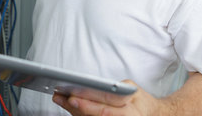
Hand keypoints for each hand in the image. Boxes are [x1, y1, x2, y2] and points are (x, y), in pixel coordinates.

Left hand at [52, 80, 171, 115]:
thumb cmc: (141, 102)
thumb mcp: (133, 89)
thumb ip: (117, 89)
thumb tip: (96, 87)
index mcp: (130, 111)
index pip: (105, 107)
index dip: (88, 103)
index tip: (72, 96)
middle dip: (77, 108)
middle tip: (62, 98)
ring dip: (74, 112)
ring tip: (60, 99)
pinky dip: (79, 115)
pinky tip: (69, 107)